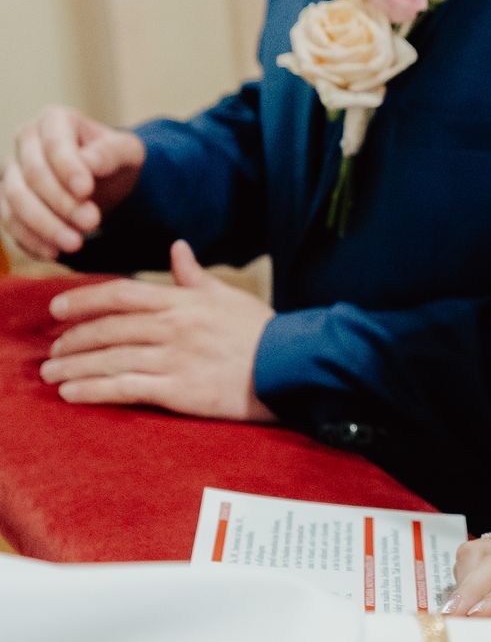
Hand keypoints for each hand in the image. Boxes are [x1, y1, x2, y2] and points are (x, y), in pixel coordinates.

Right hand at [1, 105, 144, 258]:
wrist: (105, 182)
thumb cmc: (114, 160)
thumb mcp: (126, 152)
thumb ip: (110, 154)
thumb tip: (88, 164)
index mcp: (54, 120)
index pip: (53, 143)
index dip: (67, 168)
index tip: (87, 191)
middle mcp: (27, 142)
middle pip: (32, 174)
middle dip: (61, 202)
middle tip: (92, 222)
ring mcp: (13, 172)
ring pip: (15, 199)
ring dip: (44, 225)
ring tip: (75, 244)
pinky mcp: (9, 202)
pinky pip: (10, 223)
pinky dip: (30, 240)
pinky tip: (54, 254)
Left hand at [40, 241, 276, 422]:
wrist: (288, 367)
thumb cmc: (260, 332)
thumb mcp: (227, 296)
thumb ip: (195, 275)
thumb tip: (177, 247)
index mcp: (183, 301)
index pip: (122, 294)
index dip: (84, 300)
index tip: (57, 308)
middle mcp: (173, 327)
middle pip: (109, 329)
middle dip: (73, 339)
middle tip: (51, 351)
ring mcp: (174, 358)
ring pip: (110, 359)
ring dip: (75, 367)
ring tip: (51, 375)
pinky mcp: (179, 389)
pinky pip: (125, 388)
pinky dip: (94, 390)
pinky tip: (73, 394)